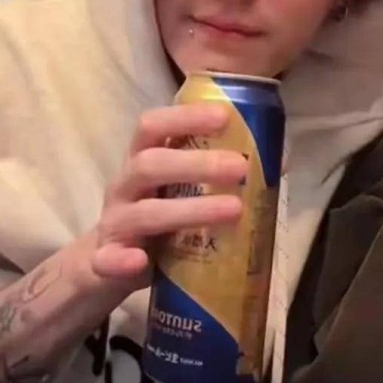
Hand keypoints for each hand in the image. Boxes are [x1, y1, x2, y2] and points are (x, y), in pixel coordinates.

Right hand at [87, 103, 245, 290]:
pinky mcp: (104, 261)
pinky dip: (121, 260)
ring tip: (233, 211)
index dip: (185, 117)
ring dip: (189, 210)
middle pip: (150, 163)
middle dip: (196, 164)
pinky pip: (106, 260)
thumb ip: (219, 176)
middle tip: (240, 167)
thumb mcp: (182, 191)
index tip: (224, 116)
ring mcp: (114, 223)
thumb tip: (278, 162)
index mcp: (144, 160)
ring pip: (143, 212)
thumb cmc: (156, 217)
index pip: (154, 126)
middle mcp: (126, 185)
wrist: (106, 267)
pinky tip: (140, 262)